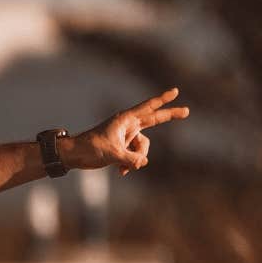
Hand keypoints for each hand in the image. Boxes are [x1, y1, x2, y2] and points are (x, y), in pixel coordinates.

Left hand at [64, 87, 190, 175]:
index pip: (148, 107)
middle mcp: (128, 125)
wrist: (74, 155)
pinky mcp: (122, 147)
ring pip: (144, 147)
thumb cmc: (90, 148)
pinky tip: (120, 171)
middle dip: (170, 116)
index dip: (162, 100)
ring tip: (123, 167)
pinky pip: (135, 156)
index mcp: (125, 120)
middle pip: (154, 120)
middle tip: (187, 111)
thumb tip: (143, 163)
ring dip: (137, 158)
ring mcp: (126, 136)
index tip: (175, 91)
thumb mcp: (113, 154)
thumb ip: (131, 159)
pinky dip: (131, 164)